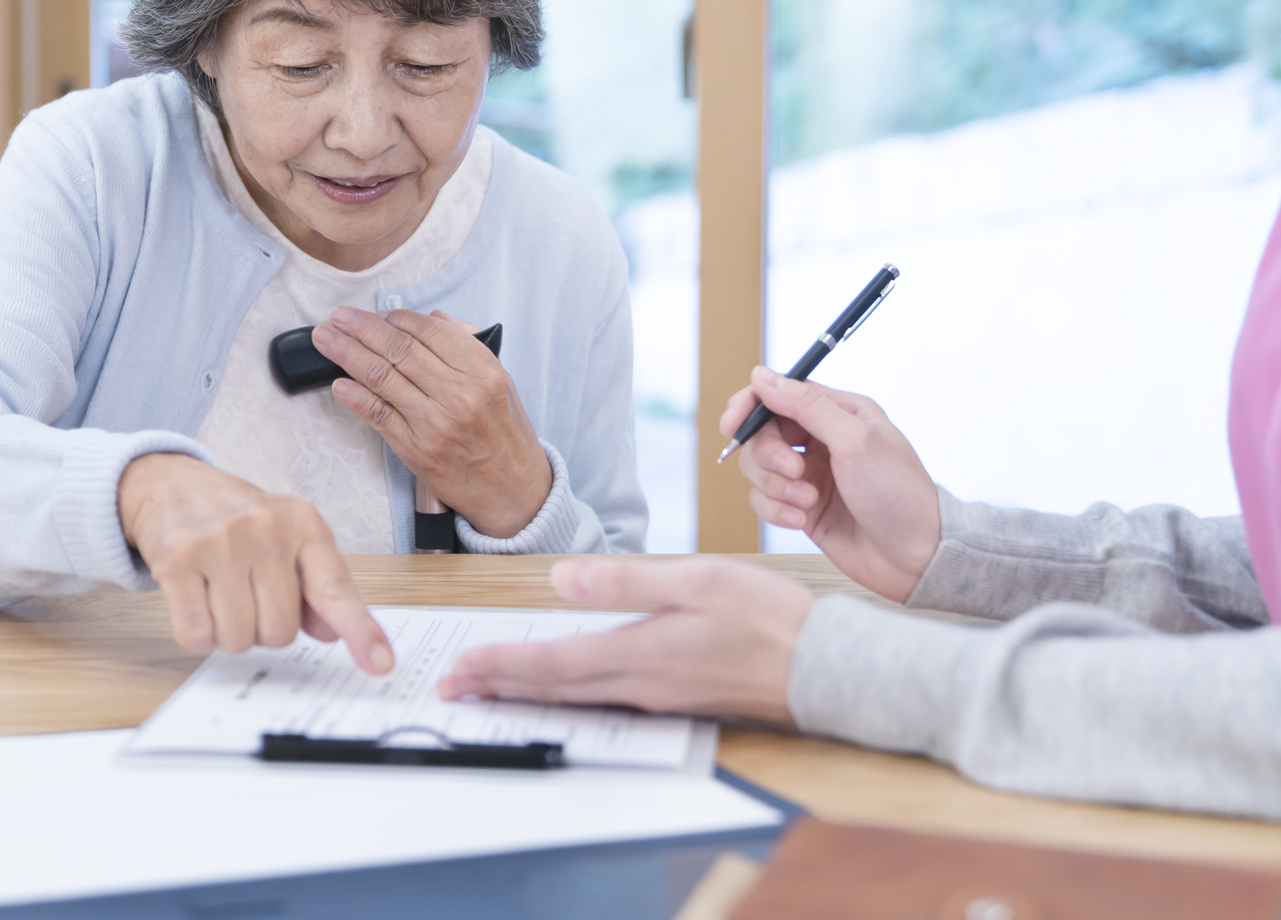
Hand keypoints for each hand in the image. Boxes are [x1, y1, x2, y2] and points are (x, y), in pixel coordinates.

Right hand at [117, 452, 392, 673]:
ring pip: (239, 637)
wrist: (172, 484)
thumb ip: (315, 587)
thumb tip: (333, 631)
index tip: (382, 665)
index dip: (361, 631)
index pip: (336, 589)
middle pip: (281, 631)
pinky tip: (195, 599)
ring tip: (220, 592)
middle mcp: (266, 528)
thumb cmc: (237, 521)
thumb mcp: (287, 540)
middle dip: (263, 627)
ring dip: (228, 632)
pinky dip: (197, 633)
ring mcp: (220, 541)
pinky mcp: (177, 558)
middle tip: (247, 593)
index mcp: (304, 524)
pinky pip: (197, 634)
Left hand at [312, 307, 551, 537]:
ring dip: (347, 354)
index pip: (429, 332)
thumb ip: (467, 346)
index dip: (397, 318)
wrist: (514, 490)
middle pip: (399, 350)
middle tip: (339, 316)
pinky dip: (355, 397)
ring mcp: (435, 423)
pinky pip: (378, 415)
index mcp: (482, 371)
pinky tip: (339, 383)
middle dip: (362, 328)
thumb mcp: (501, 381)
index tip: (378, 313)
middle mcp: (458, 394)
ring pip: (382, 378)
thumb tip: (433, 318)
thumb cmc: (505, 434)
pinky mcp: (416, 450)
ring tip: (326, 339)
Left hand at [438, 558, 812, 723]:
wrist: (825, 668)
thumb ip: (626, 582)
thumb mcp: (696, 581)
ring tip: (493, 688)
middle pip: (554, 690)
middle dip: (501, 687)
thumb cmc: (768, 618)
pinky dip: (569, 694)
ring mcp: (660, 698)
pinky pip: (606, 701)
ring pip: (577, 698)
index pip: (552, 666)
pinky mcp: (677, 699)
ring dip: (530, 692)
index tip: (462, 668)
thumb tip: (562, 580)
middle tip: (455, 688)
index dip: (501, 667)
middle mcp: (641, 685)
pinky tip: (563, 688)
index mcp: (639, 654)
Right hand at [723, 368, 940, 603]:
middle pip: (763, 433)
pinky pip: (764, 500)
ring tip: (808, 502)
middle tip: (794, 474)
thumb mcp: (855, 440)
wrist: (916, 556)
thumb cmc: (899, 494)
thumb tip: (762, 376)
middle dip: (769, 456)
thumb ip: (806, 405)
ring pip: (758, 468)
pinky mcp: (802, 508)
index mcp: (839, 412)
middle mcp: (822, 440)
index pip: (779, 394)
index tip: (732, 426)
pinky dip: (776, 510)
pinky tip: (801, 520)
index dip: (750, 406)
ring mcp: (810, 475)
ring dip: (775, 487)